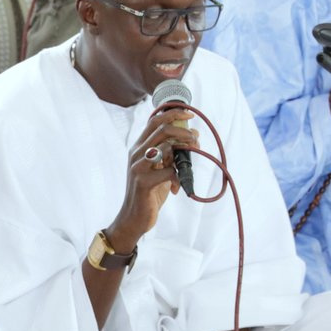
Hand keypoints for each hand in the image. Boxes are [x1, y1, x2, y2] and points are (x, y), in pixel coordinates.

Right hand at [113, 109, 197, 245]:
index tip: (189, 114)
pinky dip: (178, 179)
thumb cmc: (150, 192)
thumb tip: (192, 135)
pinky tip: (176, 189)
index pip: (155, 121)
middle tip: (196, 139)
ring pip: (166, 147)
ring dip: (184, 152)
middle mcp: (136, 153)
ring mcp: (138, 167)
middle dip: (184, 130)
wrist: (134, 217)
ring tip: (188, 165)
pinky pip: (169, 171)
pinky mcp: (143, 182)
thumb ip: (171, 153)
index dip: (173, 113)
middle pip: (162, 129)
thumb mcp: (160, 168)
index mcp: (139, 147)